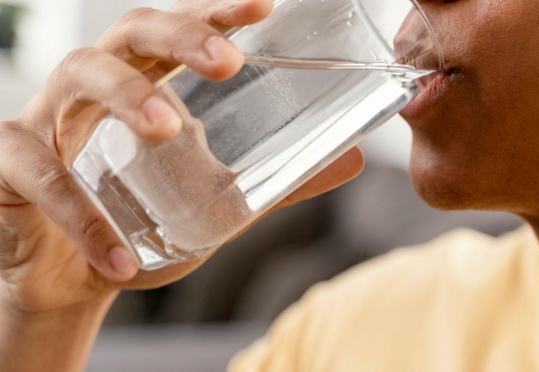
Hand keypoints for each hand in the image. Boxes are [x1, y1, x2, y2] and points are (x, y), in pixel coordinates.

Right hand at [0, 0, 364, 317]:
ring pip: (79, 77)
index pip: (179, 34)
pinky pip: (40, 175)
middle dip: (179, 35)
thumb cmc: (144, 225)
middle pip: (130, 32)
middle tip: (228, 60)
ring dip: (128, 97)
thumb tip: (351, 161)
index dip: (214, 12)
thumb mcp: (217, 203)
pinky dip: (83, 217)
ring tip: (170, 131)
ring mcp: (48, 120)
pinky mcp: (10, 165)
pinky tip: (122, 259)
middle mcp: (96, 89)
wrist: (75, 279)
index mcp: (146, 87)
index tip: (263, 5)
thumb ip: (277, 183)